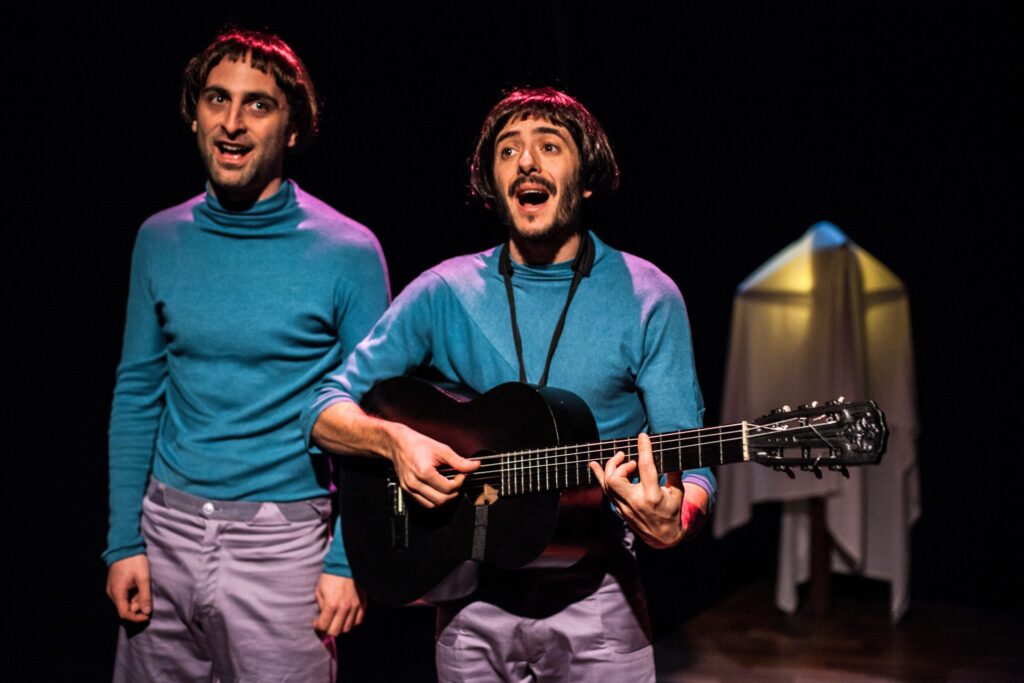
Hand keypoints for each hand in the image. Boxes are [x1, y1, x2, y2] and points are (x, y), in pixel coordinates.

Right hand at [106, 554, 151, 621]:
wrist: (124, 546)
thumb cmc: (134, 561)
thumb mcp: (143, 578)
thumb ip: (145, 596)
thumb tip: (147, 612)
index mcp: (118, 593)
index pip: (125, 614)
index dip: (136, 618)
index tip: (147, 616)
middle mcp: (112, 593)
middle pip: (124, 608)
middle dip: (137, 606)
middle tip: (146, 596)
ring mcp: (112, 589)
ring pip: (124, 602)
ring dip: (135, 600)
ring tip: (143, 587)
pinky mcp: (114, 584)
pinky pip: (123, 595)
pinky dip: (131, 595)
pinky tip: (138, 586)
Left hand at [313, 574, 365, 635]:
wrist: (344, 565)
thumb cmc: (329, 578)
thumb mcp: (319, 592)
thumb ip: (321, 607)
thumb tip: (322, 618)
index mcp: (331, 605)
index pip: (323, 626)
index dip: (317, 626)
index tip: (316, 622)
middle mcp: (344, 608)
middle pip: (335, 631)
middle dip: (327, 630)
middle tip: (325, 623)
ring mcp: (354, 607)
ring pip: (347, 628)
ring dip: (339, 627)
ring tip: (336, 620)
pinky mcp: (362, 604)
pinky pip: (357, 621)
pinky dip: (351, 622)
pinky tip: (346, 617)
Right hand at [387, 423, 478, 507]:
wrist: (398, 444)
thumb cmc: (417, 444)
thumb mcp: (442, 449)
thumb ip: (459, 461)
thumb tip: (475, 466)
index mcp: (424, 472)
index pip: (448, 488)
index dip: (460, 482)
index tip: (462, 474)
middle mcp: (415, 483)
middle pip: (442, 500)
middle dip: (454, 492)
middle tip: (457, 480)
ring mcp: (409, 489)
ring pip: (433, 505)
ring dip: (445, 498)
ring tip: (449, 485)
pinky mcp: (407, 491)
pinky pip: (424, 503)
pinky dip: (434, 499)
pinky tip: (439, 489)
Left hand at [589, 433, 683, 548]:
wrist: (662, 538)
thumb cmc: (672, 513)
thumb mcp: (677, 494)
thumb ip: (674, 474)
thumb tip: (674, 454)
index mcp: (652, 495)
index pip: (645, 467)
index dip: (643, 450)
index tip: (642, 437)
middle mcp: (635, 501)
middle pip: (615, 478)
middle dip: (619, 464)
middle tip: (630, 459)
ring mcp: (624, 506)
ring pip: (607, 484)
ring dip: (611, 467)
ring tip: (621, 459)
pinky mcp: (619, 509)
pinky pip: (605, 490)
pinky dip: (599, 476)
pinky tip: (594, 465)